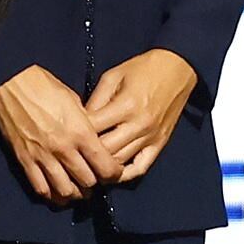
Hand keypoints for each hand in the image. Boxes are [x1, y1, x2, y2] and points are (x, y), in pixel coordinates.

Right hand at [0, 66, 119, 206]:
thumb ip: (85, 124)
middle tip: (95, 180)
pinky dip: (51, 194)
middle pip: (88, 183)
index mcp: (80, 131)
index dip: (113, 174)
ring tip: (77, 189)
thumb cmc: (43, 85)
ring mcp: (42, 156)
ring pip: (65, 191)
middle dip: (95, 185)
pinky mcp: (24, 160)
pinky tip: (56, 191)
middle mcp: (64, 148)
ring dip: (74, 194)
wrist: (11, 82)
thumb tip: (93, 138)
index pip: (105, 167)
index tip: (112, 172)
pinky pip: (40, 188)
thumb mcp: (74, 100)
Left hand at [84, 46, 201, 177]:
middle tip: (74, 153)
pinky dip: (125, 175)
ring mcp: (150, 137)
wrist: (177, 69)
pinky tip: (112, 173)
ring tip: (87, 165)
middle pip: (105, 150)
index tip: (67, 134)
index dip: (76, 133)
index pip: (93, 128)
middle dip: (87, 153)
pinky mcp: (159, 144)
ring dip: (102, 166)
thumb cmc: (143, 69)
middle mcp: (139, 125)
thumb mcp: (113, 76)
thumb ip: (96, 100)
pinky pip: (140, 167)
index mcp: (126, 106)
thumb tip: (81, 121)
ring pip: (120, 162)